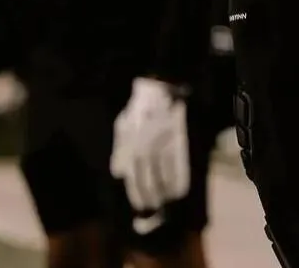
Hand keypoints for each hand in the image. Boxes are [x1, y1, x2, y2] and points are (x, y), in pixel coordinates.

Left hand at [109, 78, 189, 213]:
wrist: (158, 90)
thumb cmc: (139, 109)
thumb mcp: (122, 127)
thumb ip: (119, 151)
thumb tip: (118, 173)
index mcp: (129, 149)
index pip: (133, 181)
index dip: (138, 197)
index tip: (143, 207)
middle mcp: (143, 151)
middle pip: (147, 183)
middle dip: (151, 199)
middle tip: (155, 209)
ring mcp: (161, 147)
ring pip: (163, 178)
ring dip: (165, 194)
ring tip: (167, 201)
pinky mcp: (177, 142)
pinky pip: (178, 168)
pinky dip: (179, 182)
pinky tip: (180, 189)